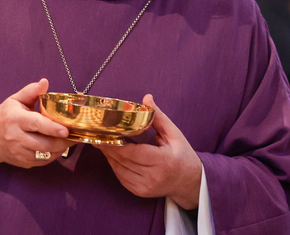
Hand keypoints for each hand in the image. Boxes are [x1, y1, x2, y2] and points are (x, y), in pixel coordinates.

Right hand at [0, 78, 73, 173]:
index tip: (66, 130)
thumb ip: (31, 91)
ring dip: (59, 150)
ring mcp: (17, 152)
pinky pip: (41, 162)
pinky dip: (52, 156)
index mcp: (15, 119)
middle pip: (43, 143)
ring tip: (68, 141)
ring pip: (43, 155)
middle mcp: (15, 137)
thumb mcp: (15, 100)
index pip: (35, 124)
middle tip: (74, 135)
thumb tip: (45, 82)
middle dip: (62, 142)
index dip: (52, 128)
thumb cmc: (4, 116)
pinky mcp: (21, 162)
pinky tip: (58, 148)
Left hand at [100, 95, 201, 209]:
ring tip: (102, 143)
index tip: (106, 133)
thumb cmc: (182, 155)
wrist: (190, 182)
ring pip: (119, 170)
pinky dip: (115, 165)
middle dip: (108, 147)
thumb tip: (146, 98)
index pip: (134, 152)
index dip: (117, 144)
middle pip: (123, 161)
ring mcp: (146, 187)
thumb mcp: (174, 134)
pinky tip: (112, 155)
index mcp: (164, 160)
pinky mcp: (140, 192)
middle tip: (98, 135)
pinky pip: (122, 177)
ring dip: (109, 156)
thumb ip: (158, 116)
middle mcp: (153, 176)